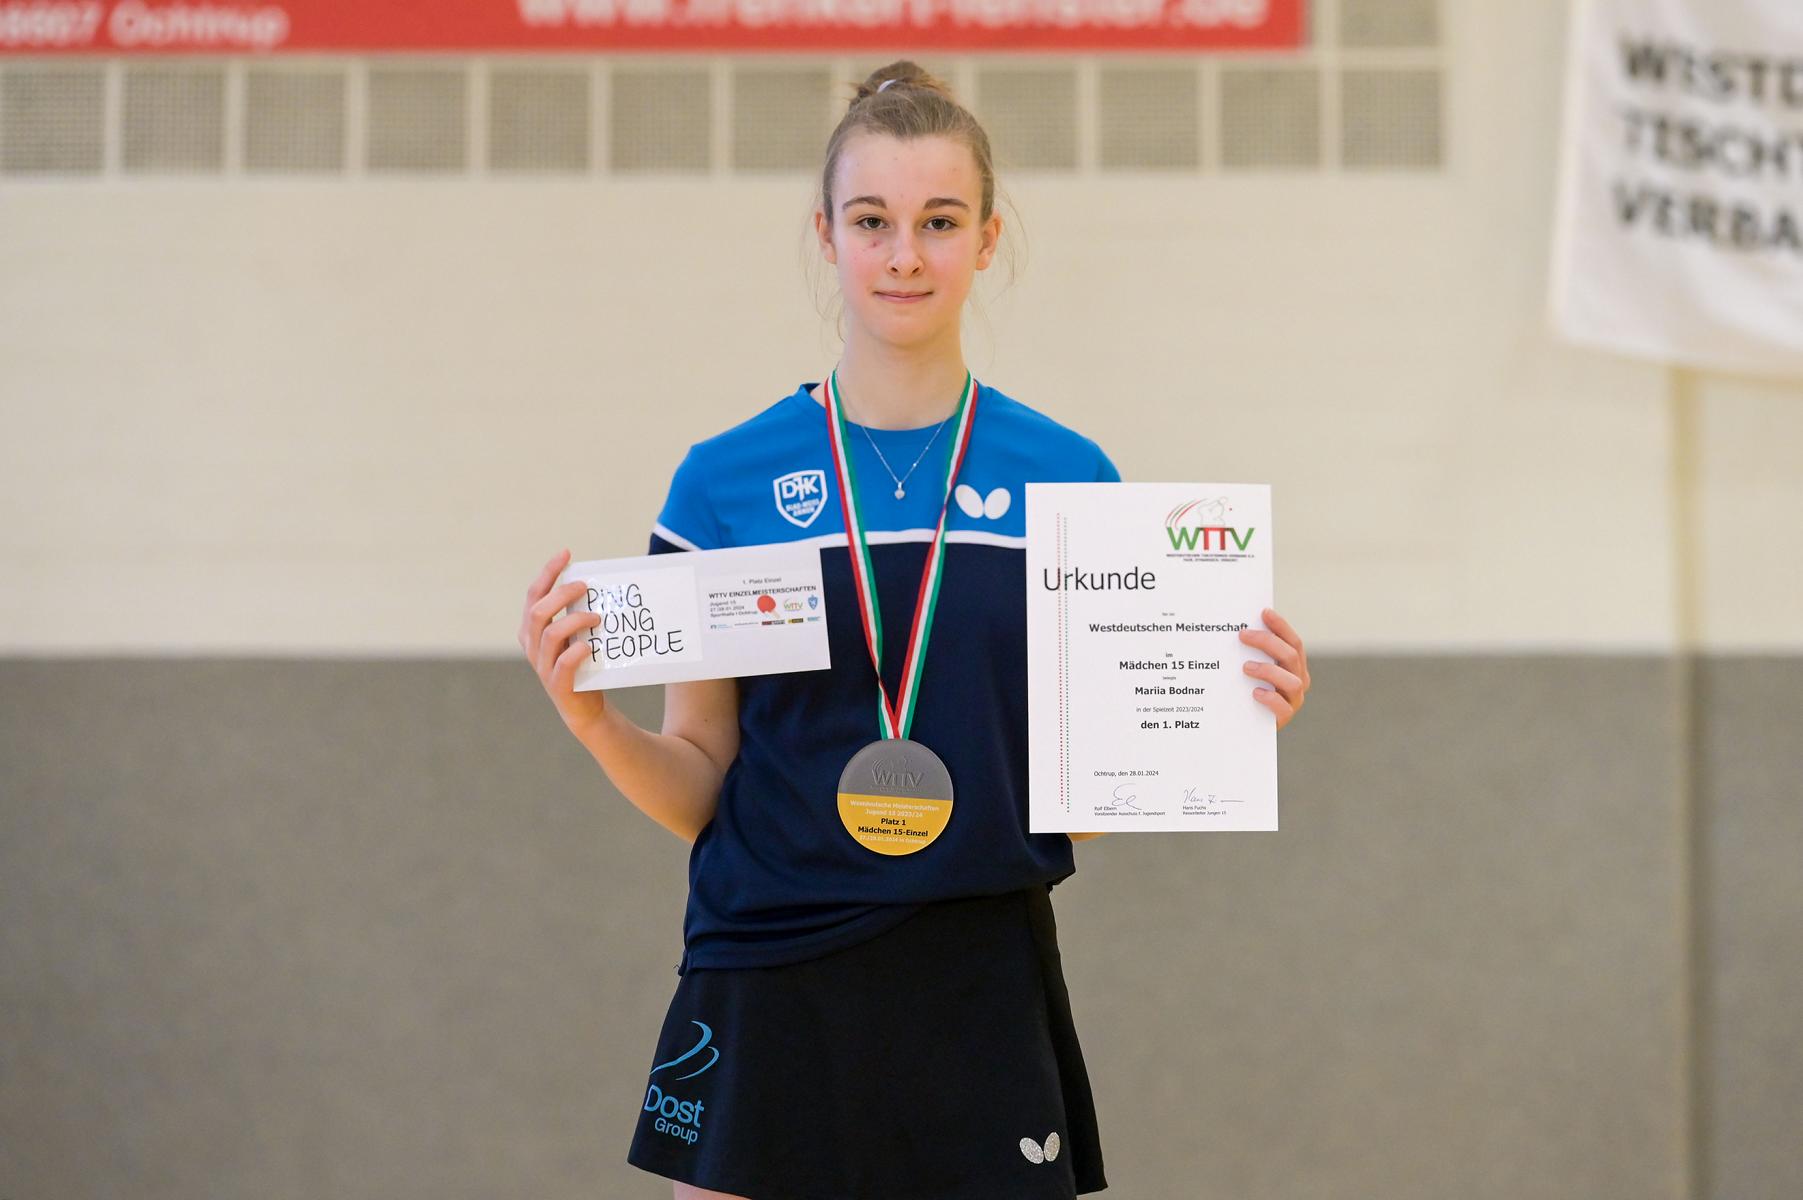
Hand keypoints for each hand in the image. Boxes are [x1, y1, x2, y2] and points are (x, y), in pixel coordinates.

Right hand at [518, 548, 608, 740]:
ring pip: (549, 635)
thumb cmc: (583, 665)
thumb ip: (579, 613)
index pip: (534, 595)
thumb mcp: (577, 636)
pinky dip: (576, 652)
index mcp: (533, 630)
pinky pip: (563, 664)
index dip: (547, 573)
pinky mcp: (558, 685)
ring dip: (574, 620)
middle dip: (561, 594)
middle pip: (538, 611)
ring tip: (596, 616)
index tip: (566, 554)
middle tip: (585, 586)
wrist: (586, 709)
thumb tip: (601, 583)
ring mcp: (543, 666)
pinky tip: (590, 646)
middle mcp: (533, 646)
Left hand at [1239, 607, 1308, 730]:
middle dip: (1268, 642)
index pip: (1293, 642)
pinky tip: (1255, 692)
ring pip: (1292, 681)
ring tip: (1246, 667)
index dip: (1281, 626)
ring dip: (1269, 670)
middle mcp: (1299, 680)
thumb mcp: (1253, 669)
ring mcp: (1293, 700)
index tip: (1264, 612)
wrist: (1247, 724)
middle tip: (1243, 635)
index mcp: (1294, 666)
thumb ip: (1252, 653)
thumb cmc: (1248, 690)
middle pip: (1291, 656)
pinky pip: (1283, 708)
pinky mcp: (1284, 718)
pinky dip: (1270, 698)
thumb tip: (1238, 629)